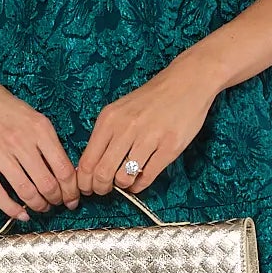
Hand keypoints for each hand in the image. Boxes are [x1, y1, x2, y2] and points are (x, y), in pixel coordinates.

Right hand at [0, 56, 79, 220]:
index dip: (71, 190)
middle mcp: (21, 142)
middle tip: (57, 204)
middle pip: (48, 184)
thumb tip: (65, 171)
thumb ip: (49, 142)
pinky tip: (21, 215)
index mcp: (40, 129)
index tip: (72, 198)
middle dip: (56, 200)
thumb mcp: (34, 116)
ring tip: (41, 208)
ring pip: (26, 192)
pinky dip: (12, 210)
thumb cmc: (2, 106)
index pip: (64, 169)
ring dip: (38, 206)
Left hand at [76, 56, 217, 197]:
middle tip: (105, 190)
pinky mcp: (169, 148)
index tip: (88, 187)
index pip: (87, 161)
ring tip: (126, 181)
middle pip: (102, 174)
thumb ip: (105, 135)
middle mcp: (126, 128)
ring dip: (123, 186)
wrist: (186, 82)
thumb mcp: (120, 110)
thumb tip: (91, 167)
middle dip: (101, 188)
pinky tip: (139, 180)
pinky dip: (140, 185)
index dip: (85, 181)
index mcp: (109, 119)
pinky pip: (147, 178)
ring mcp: (149, 138)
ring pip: (124, 178)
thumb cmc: (152, 98)